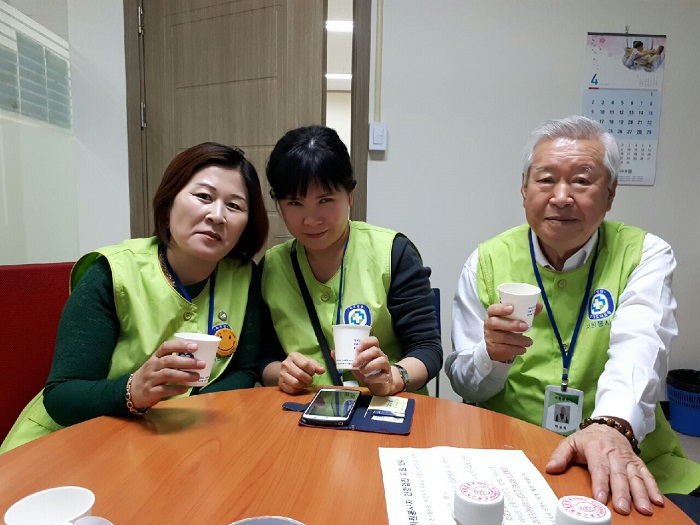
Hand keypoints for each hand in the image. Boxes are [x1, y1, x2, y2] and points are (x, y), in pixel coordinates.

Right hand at [129, 339, 206, 408]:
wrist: (131, 392)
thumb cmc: (150, 375)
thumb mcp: (157, 364)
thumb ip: (172, 360)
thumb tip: (196, 357)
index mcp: (155, 357)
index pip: (166, 347)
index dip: (180, 345)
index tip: (195, 347)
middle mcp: (152, 366)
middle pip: (169, 361)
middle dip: (187, 362)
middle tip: (202, 363)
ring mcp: (151, 379)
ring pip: (168, 374)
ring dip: (184, 375)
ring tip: (197, 376)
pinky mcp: (151, 392)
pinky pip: (164, 390)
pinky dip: (176, 389)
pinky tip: (186, 388)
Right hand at [278, 352, 324, 394]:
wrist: (287, 370)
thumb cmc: (300, 365)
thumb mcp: (309, 362)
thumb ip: (316, 366)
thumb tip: (322, 371)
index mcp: (293, 356)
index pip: (305, 364)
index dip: (311, 370)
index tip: (313, 372)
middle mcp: (285, 364)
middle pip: (300, 374)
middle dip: (308, 379)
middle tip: (310, 379)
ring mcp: (281, 374)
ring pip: (295, 383)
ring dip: (303, 385)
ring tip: (304, 383)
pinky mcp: (280, 383)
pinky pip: (291, 389)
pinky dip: (298, 389)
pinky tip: (299, 386)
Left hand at [351, 337, 394, 395]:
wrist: (379, 385)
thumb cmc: (367, 371)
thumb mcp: (356, 364)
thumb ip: (346, 358)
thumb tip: (333, 352)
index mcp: (374, 350)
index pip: (374, 340)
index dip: (366, 341)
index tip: (356, 348)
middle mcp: (381, 356)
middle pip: (376, 350)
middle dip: (364, 356)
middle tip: (354, 363)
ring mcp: (386, 366)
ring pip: (382, 361)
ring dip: (370, 366)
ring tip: (362, 371)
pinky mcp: (387, 377)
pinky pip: (383, 376)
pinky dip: (374, 378)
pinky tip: (367, 379)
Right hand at [483, 302, 542, 361]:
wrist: (495, 345)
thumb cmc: (506, 327)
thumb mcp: (514, 318)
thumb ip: (525, 312)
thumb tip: (539, 305)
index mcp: (493, 314)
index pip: (493, 309)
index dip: (501, 308)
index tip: (512, 308)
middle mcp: (489, 324)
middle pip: (496, 323)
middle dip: (512, 324)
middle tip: (525, 327)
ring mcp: (490, 337)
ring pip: (503, 338)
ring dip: (519, 340)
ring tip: (529, 342)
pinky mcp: (493, 348)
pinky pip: (504, 349)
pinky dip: (516, 349)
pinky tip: (523, 349)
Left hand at [546, 423, 663, 514]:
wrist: (608, 425)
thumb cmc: (587, 439)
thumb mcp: (570, 442)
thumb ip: (560, 455)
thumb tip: (551, 468)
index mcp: (595, 448)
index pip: (598, 468)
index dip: (600, 484)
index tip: (600, 499)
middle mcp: (614, 454)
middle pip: (618, 475)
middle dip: (621, 493)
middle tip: (622, 509)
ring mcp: (627, 459)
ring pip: (635, 476)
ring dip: (640, 494)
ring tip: (643, 509)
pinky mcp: (637, 462)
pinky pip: (647, 475)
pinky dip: (654, 488)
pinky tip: (657, 501)